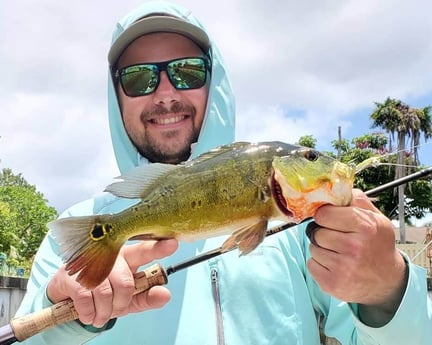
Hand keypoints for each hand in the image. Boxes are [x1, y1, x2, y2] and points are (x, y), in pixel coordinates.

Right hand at [47, 239, 177, 327]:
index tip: (173, 243)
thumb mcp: (129, 298)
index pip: (145, 250)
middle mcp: (111, 256)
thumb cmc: (105, 293)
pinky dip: (89, 312)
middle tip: (115, 309)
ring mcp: (91, 263)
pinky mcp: (73, 274)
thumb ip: (148, 297)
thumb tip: (166, 295)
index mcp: (128, 257)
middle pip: (125, 282)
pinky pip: (87, 298)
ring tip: (101, 313)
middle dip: (121, 303)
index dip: (158, 248)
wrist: (69, 295)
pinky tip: (88, 312)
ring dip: (104, 311)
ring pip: (106, 292)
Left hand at [307, 189, 406, 307]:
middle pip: (316, 232)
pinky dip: (319, 264)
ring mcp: (342, 268)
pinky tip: (334, 265)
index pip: (324, 214)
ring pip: (313, 248)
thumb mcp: (376, 218)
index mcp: (365, 227)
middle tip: (337, 238)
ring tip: (338, 252)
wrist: (386, 281)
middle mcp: (354, 248)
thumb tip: (335, 187)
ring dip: (321, 249)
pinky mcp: (331, 284)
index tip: (330, 219)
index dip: (325, 215)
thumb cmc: (377, 245)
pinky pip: (311, 264)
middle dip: (323, 233)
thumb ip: (356, 200)